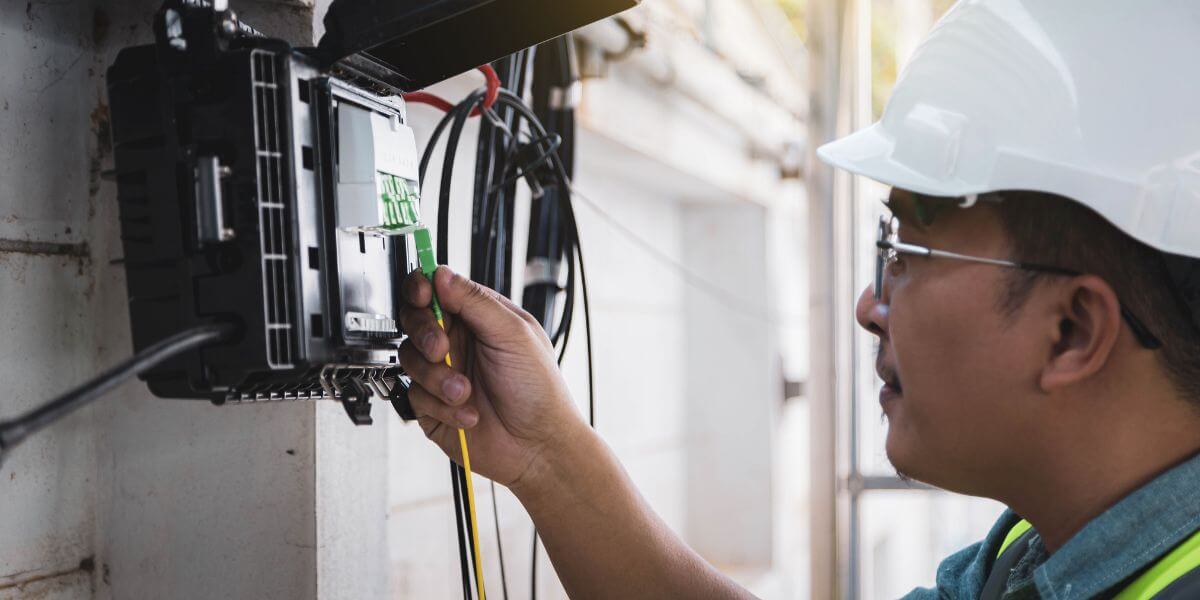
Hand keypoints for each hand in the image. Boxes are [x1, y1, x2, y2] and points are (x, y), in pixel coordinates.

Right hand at [397, 266, 588, 489]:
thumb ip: (475, 301)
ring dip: (438, 377)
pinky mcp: (432, 405)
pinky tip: (468, 412)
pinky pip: (416, 395)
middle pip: (414, 319)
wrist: (538, 446)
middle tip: (442, 347)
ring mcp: (443, 373)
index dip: (422, 288)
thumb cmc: (540, 391)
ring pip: (410, 358)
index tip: (423, 294)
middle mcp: (458, 342)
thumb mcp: (514, 335)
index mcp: (478, 318)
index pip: (437, 290)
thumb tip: (442, 274)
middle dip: (424, 332)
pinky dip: (442, 406)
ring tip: (465, 391)